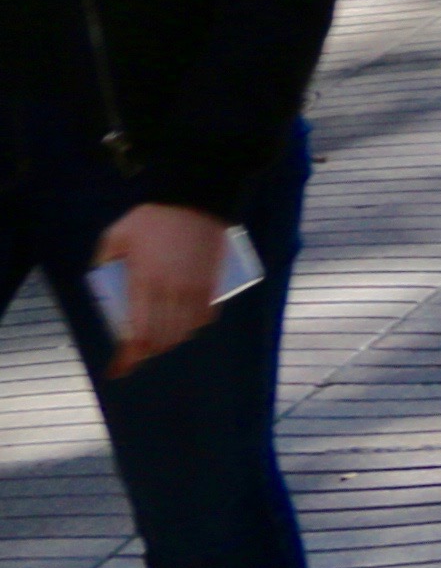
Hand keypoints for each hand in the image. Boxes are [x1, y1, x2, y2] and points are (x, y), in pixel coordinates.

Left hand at [88, 200, 237, 378]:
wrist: (195, 198)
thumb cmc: (153, 216)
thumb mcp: (117, 234)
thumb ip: (104, 257)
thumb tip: (101, 275)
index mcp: (143, 284)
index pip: (138, 336)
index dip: (128, 358)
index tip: (118, 369)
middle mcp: (170, 293)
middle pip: (160, 339)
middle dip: (146, 351)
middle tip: (135, 348)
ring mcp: (194, 289)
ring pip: (183, 332)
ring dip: (169, 340)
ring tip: (158, 337)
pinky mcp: (212, 283)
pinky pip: (204, 317)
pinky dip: (192, 326)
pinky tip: (184, 323)